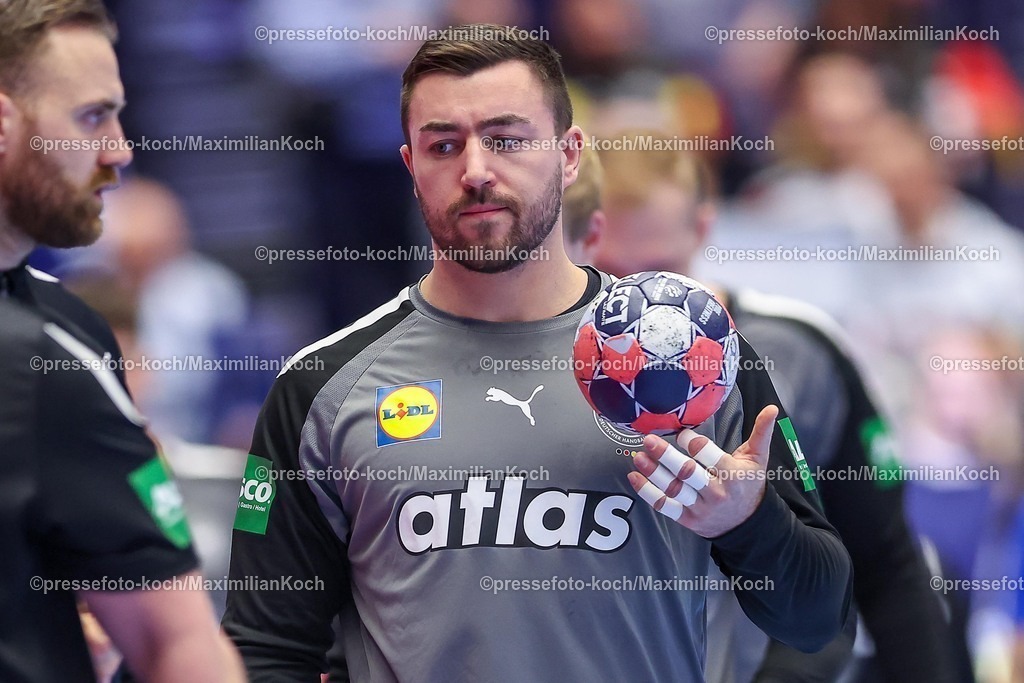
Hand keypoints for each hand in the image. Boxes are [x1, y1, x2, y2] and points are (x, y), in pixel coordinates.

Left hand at [627, 405, 777, 537]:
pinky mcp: (688, 519)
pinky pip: (665, 506)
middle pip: (687, 473)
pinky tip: (634, 477)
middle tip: (648, 440)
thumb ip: (761, 432)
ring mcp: (701, 508)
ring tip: (638, 456)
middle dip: (666, 456)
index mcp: (734, 474)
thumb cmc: (749, 485)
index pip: (709, 456)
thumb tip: (771, 408)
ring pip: (673, 489)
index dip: (692, 443)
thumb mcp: (758, 459)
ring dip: (652, 473)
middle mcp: (716, 492)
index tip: (680, 433)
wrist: (748, 524)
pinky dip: (648, 493)